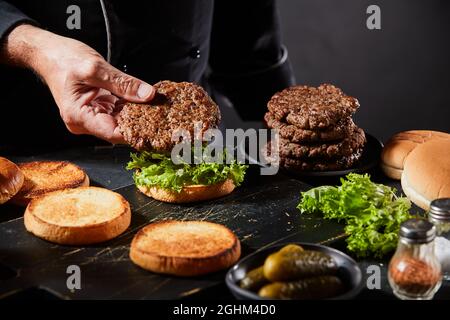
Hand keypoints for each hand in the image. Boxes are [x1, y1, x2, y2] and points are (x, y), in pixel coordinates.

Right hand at [1, 24, 154, 143]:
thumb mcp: (94, 68)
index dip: (136, 133)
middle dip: (141, 123)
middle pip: (119, 129)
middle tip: (163, 116)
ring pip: (122, 120)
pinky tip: (147, 102)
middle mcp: (85, 122)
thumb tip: (148, 95)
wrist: (49, 53)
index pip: (113, 134)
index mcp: (79, 117)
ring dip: (139, 114)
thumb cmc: (63, 59)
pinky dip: (132, 106)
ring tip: (159, 108)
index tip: (156, 128)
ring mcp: (92, 116)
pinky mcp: (99, 108)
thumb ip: (122, 83)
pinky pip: (120, 111)